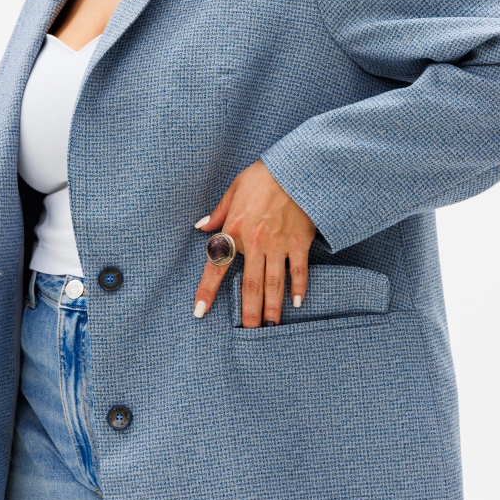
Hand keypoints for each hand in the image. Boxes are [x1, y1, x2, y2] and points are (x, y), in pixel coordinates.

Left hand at [194, 160, 315, 326]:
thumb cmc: (265, 175)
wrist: (296, 167)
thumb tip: (201, 227)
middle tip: (248, 333)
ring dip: (272, 308)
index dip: (207, 290)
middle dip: (248, 312)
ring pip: (273, 283)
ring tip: (270, 327)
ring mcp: (279, 244)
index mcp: (235, 229)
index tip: (200, 311)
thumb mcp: (234, 188)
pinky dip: (299, 287)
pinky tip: (298, 303)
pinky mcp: (299, 242)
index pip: (216, 265)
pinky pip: (299, 270)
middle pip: (249, 285)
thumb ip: (218, 212)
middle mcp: (255, 242)